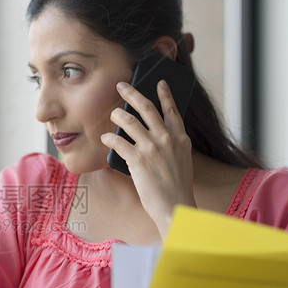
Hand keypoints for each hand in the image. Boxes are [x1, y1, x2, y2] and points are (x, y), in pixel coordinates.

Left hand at [101, 80, 195, 236]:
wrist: (174, 205)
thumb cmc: (177, 186)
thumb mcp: (182, 159)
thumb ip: (173, 144)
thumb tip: (157, 133)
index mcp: (180, 137)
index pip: (172, 110)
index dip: (165, 94)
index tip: (159, 83)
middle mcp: (166, 138)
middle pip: (146, 108)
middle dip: (132, 93)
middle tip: (121, 85)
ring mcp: (151, 147)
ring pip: (129, 121)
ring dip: (117, 115)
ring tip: (112, 114)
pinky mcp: (137, 159)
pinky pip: (118, 141)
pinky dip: (109, 138)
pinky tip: (105, 138)